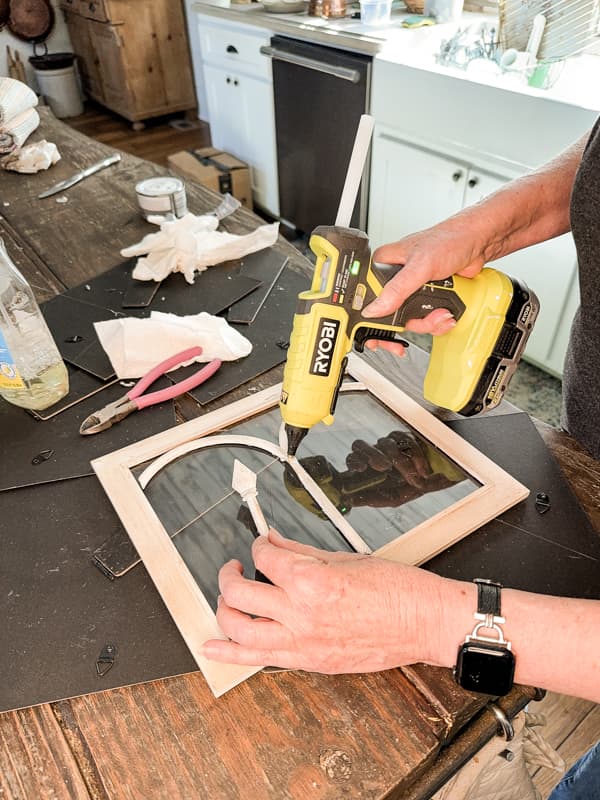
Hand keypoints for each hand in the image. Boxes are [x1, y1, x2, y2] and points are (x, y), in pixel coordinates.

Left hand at [202, 529, 446, 672]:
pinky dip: (229, 653)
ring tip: (225, 599)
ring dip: (223, 610)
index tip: (261, 545)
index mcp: (312, 581)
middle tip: (234, 567)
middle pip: (240, 592)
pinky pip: (258, 659)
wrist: (423, 622)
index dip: (258, 546)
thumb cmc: (395, 589)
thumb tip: (274, 540)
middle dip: (229, 575)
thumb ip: (300, 551)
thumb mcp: (344, 558)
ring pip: (239, 629)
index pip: (265, 557)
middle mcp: (301, 613)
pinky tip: (211, 646)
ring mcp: (302, 642)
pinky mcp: (309, 662)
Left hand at [342, 432, 458, 507]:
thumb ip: (374, 499)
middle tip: (384, 466)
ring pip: (386, 444)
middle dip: (371, 454)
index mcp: (368, 468)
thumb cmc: (411, 487)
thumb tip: (350, 501)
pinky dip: (416, 457)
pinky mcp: (405, 436)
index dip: (353, 461)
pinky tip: (423, 472)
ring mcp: (389, 443)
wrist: (439, 478)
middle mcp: (375, 453)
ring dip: (402, 463)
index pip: (352, 458)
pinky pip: (406, 440)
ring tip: (414, 479)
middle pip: (360, 445)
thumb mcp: (393, 497)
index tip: (361, 468)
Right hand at [362, 224, 485, 354]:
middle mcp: (397, 279)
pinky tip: (445, 314)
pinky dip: (438, 321)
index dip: (373, 316)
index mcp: (385, 266)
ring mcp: (413, 291)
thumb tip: (375, 308)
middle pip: (391, 314)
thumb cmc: (449, 240)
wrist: (478, 243)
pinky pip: (427, 320)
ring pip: (410, 320)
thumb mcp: (419, 265)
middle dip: (410, 322)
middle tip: (420, 322)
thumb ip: (397, 289)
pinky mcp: (429, 299)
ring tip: (441, 314)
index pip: (369, 295)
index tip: (381, 331)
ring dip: (428, 323)